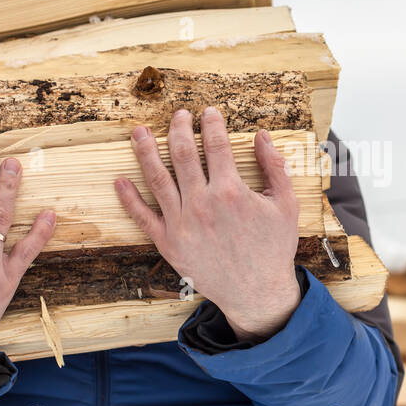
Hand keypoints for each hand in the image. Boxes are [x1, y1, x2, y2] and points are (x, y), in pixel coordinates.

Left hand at [114, 108, 301, 341]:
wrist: (256, 292)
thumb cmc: (274, 248)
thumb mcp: (286, 205)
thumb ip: (275, 167)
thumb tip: (261, 135)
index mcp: (230, 191)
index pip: (216, 144)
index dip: (211, 123)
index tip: (208, 112)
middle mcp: (201, 203)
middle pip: (183, 154)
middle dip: (178, 128)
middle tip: (178, 115)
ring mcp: (181, 223)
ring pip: (157, 178)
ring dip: (146, 151)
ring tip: (139, 132)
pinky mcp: (168, 243)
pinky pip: (142, 217)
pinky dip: (128, 198)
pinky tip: (119, 181)